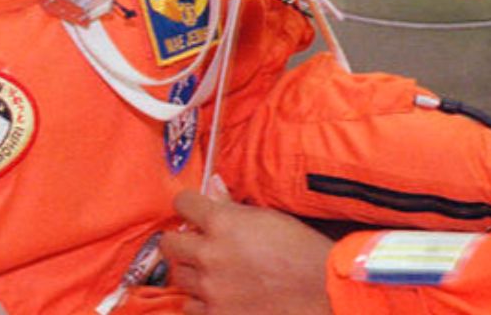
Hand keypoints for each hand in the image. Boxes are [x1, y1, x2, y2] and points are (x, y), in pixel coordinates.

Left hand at [161, 189, 332, 314]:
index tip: (193, 211)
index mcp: (222, 222)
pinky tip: (216, 296)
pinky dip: (200, 302)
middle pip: (169, 243)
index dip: (187, 206)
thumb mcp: (267, 218)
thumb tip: (212, 186)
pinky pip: (189, 307)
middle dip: (180, 241)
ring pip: (178, 277)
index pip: (182, 204)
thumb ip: (232, 206)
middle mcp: (209, 254)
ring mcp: (211, 288)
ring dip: (190, 273)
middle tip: (194, 244)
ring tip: (210, 273)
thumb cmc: (301, 250)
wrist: (321, 290)